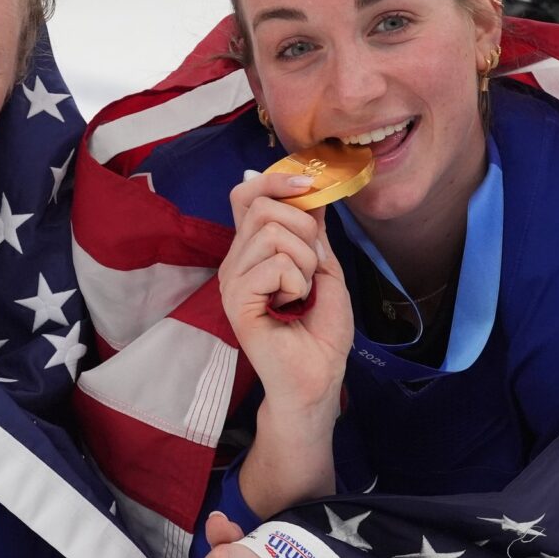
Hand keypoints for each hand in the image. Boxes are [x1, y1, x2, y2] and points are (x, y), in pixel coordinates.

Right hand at [219, 172, 352, 423]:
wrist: (317, 377)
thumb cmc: (320, 330)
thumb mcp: (326, 268)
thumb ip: (313, 232)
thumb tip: (310, 193)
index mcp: (253, 250)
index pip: (246, 194)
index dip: (275, 180)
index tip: (309, 185)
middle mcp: (236, 260)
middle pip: (263, 206)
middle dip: (304, 229)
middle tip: (312, 269)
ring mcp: (232, 279)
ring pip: (272, 233)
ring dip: (305, 262)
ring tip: (302, 293)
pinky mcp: (236, 299)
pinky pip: (276, 264)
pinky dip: (299, 283)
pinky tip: (292, 306)